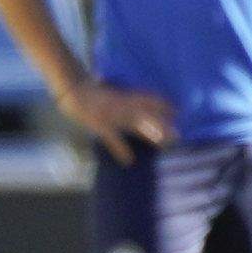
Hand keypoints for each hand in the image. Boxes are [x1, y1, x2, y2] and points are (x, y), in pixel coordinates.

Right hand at [58, 80, 174, 163]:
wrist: (74, 91)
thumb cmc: (91, 92)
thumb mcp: (111, 92)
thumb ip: (123, 97)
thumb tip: (136, 103)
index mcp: (124, 96)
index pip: (149, 99)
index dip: (163, 105)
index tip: (178, 112)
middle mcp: (122, 104)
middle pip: (147, 114)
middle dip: (162, 124)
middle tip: (177, 135)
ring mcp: (113, 114)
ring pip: (135, 124)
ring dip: (149, 132)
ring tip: (162, 141)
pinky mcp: (101, 124)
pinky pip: (114, 138)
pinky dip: (121, 149)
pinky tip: (128, 161)